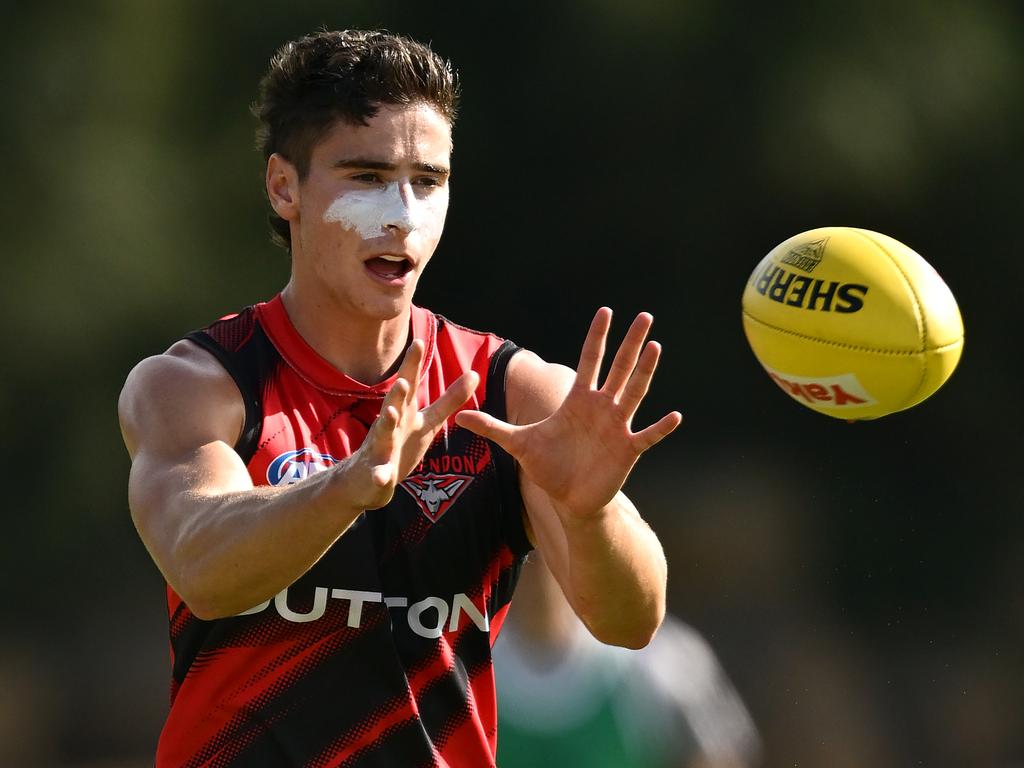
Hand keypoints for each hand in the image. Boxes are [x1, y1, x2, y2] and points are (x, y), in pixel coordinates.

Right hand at [340, 340, 478, 510]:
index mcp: (404, 411)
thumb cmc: (401, 444)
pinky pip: (379, 474)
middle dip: (397, 392)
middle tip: (403, 379)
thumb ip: (450, 399)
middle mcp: (390, 425)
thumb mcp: (428, 421)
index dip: (413, 365)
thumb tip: (475, 374)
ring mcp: (381, 448)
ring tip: (389, 414)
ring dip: (386, 424)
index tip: (418, 342)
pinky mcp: (378, 472)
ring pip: (383, 434)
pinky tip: (382, 477)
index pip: (408, 384)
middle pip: (393, 405)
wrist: (368, 480)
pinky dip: (380, 474)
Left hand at [455, 308, 681, 519]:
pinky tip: (675, 416)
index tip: (605, 312)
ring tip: (655, 348)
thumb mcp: (517, 444)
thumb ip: (492, 427)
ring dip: (644, 372)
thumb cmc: (548, 466)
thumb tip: (459, 416)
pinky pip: (647, 435)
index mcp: (577, 401)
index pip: (588, 361)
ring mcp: (616, 427)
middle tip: (645, 316)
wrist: (568, 499)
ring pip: (634, 393)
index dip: (596, 337)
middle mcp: (601, 408)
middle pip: (618, 368)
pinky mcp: (627, 451)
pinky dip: (660, 427)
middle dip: (630, 343)